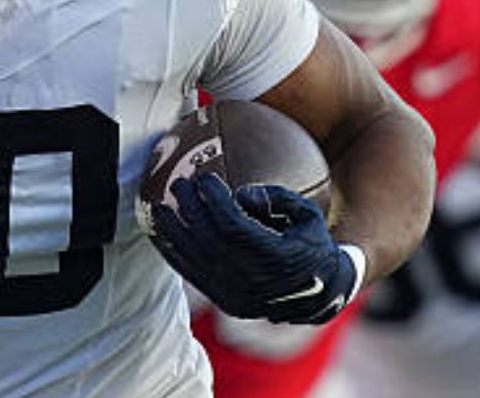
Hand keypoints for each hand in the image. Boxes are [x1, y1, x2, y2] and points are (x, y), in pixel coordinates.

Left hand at [149, 173, 357, 323]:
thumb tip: (242, 193)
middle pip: (208, 239)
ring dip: (173, 229)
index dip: (214, 200)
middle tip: (180, 184)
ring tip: (160, 205)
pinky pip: (191, 275)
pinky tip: (162, 233)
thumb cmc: (312, 245)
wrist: (319, 295)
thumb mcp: (308, 215)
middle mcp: (253, 280)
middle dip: (190, 208)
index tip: (205, 178)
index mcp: (276, 257)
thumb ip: (278, 198)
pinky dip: (173, 253)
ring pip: (194, 259)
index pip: (233, 226)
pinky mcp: (225, 301)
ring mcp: (236, 295)